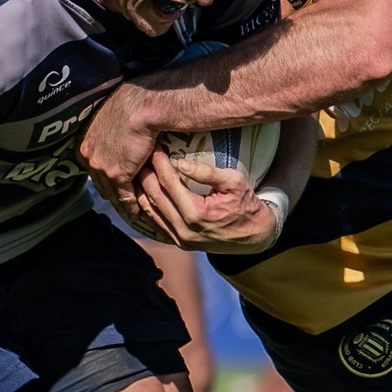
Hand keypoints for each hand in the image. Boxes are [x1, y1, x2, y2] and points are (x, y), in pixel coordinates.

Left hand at [77, 85, 160, 229]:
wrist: (143, 105)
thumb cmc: (132, 104)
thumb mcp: (112, 118)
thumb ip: (109, 133)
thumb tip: (117, 138)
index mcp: (83, 140)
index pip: (93, 167)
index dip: (103, 178)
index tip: (113, 186)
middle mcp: (87, 154)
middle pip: (100, 182)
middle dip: (110, 194)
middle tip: (121, 204)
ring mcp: (99, 166)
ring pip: (111, 192)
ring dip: (121, 204)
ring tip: (130, 212)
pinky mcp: (116, 173)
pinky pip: (124, 195)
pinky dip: (131, 206)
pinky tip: (137, 212)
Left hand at [134, 151, 279, 252]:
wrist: (255, 237)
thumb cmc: (247, 205)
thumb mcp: (234, 182)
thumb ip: (208, 172)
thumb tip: (182, 163)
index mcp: (197, 214)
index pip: (169, 184)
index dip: (159, 163)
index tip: (153, 147)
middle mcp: (184, 230)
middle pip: (154, 198)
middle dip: (144, 175)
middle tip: (138, 156)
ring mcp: (180, 240)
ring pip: (150, 212)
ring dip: (140, 191)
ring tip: (136, 172)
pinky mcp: (180, 244)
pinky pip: (156, 224)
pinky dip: (146, 208)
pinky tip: (141, 194)